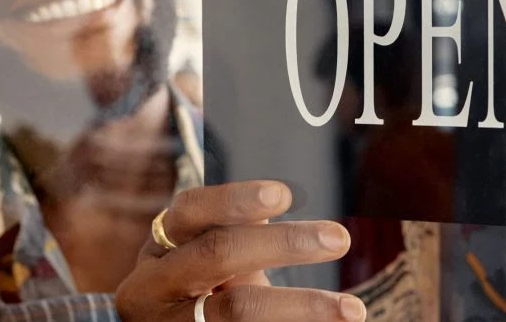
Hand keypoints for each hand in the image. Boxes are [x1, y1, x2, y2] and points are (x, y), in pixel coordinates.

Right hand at [115, 181, 365, 320]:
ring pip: (237, 309)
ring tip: (352, 310)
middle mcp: (154, 286)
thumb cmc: (197, 286)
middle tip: (340, 238)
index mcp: (160, 247)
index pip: (192, 210)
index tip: (285, 194)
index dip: (236, 199)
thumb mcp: (205, 256)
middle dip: (283, 243)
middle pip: (218, 255)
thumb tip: (285, 206)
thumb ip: (237, 232)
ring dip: (302, 306)